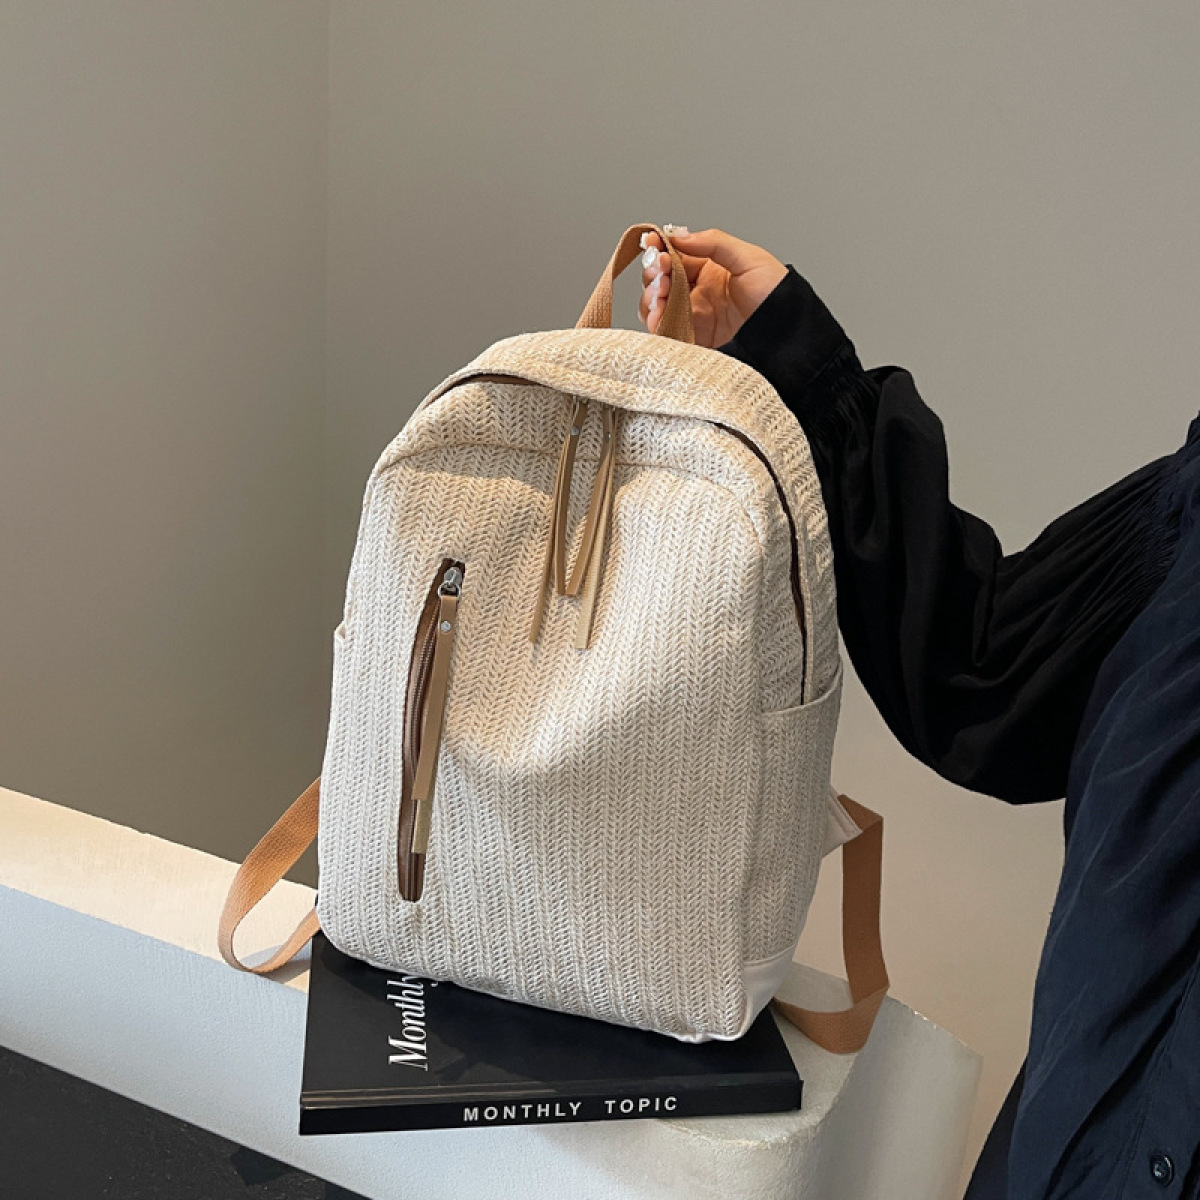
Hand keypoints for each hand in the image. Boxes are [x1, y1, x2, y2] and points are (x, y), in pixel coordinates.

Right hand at [638, 227, 787, 347]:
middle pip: (660, 279)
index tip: (653, 245)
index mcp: (708, 267)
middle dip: (654, 273)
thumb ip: (714, 243)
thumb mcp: (749, 258)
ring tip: (659, 296)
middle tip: (660, 273)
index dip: (660, 248)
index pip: (675, 254)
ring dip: (651, 298)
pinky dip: (657, 324)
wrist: (788, 331)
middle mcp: (697, 290)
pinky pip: (667, 331)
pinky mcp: (694, 337)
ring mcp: (693, 314)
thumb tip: (679, 235)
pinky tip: (659, 316)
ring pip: (658, 304)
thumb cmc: (777, 294)